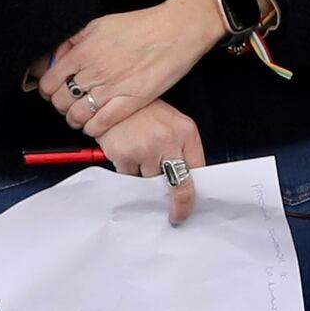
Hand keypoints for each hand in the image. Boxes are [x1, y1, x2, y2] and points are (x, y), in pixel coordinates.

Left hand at [40, 0, 229, 140]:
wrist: (175, 31)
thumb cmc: (140, 25)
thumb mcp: (100, 24)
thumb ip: (76, 41)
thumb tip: (58, 56)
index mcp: (83, 52)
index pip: (49, 81)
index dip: (47, 89)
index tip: (52, 90)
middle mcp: (93, 72)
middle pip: (60, 101)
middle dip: (60, 105)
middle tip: (67, 103)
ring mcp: (111, 89)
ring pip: (78, 116)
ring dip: (75, 119)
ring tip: (79, 117)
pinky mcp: (130, 103)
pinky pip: (100, 124)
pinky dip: (92, 128)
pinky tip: (94, 125)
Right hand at [96, 98, 209, 225]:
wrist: (113, 97)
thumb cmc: (145, 111)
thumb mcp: (174, 124)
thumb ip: (184, 151)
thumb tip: (187, 184)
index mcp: (186, 133)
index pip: (196, 173)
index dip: (191, 199)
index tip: (186, 211)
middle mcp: (168, 141)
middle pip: (175, 185)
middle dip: (174, 202)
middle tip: (174, 213)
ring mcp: (145, 149)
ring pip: (148, 182)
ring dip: (144, 175)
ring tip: (140, 153)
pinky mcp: (124, 155)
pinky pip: (128, 176)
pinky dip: (127, 168)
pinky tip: (127, 150)